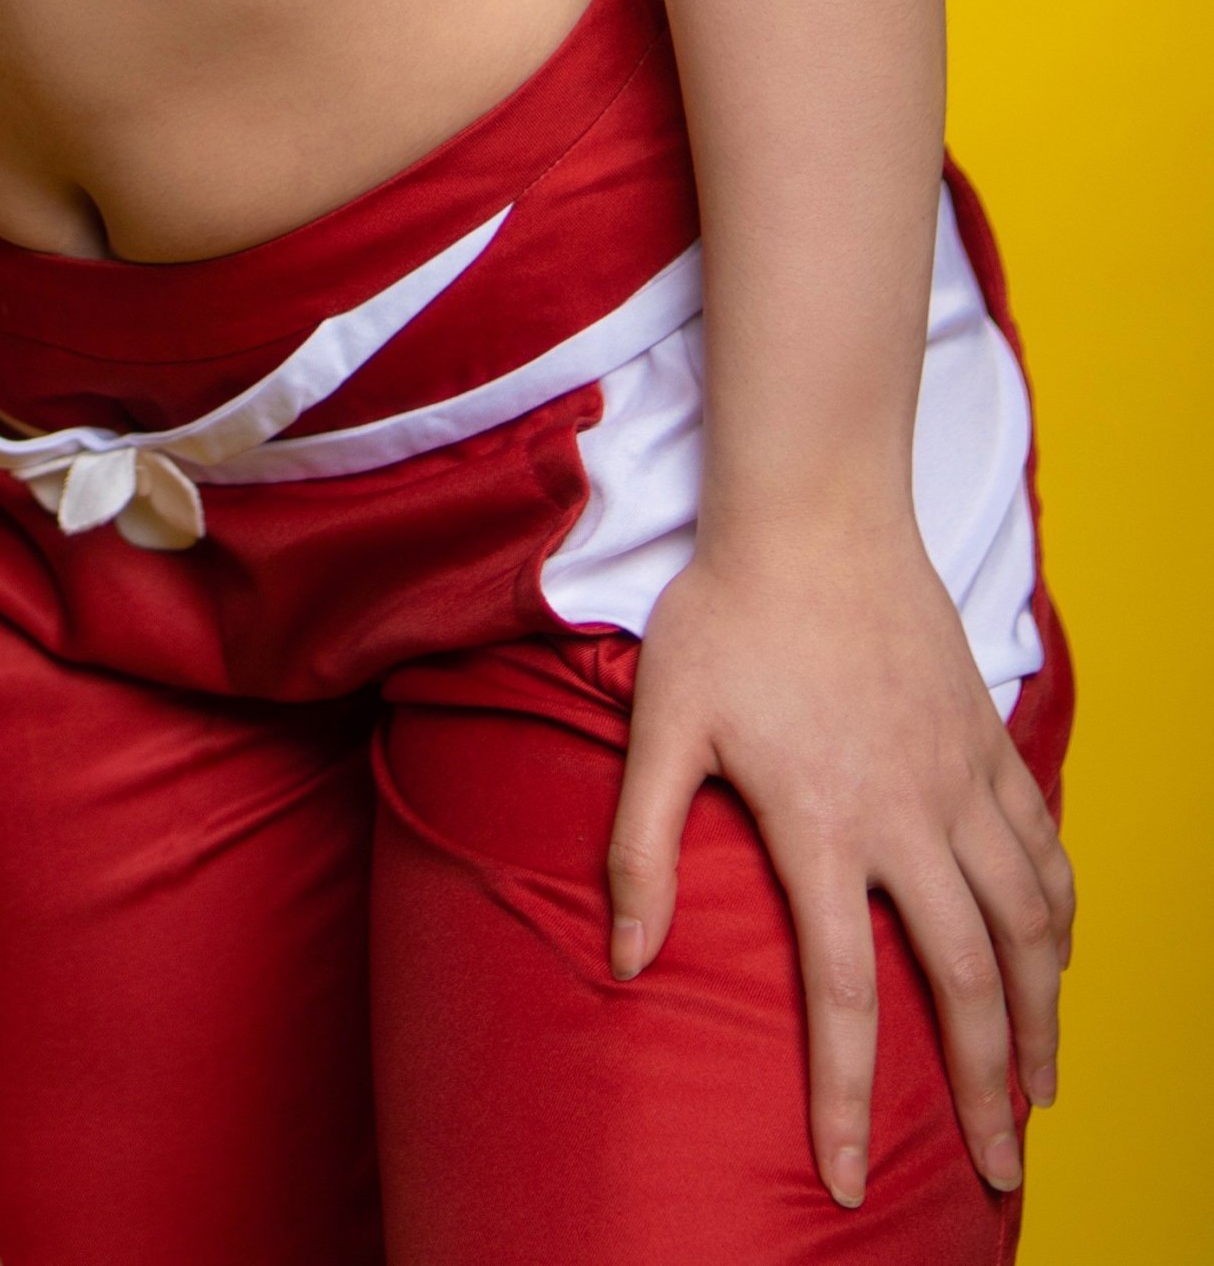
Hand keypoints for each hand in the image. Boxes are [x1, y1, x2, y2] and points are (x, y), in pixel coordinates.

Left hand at [606, 524, 1072, 1209]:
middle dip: (986, 1089)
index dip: (850, 1098)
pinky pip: (1043, 846)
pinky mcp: (988, 740)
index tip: (854, 1179)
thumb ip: (638, 845)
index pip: (843, 997)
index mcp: (823, 826)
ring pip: (1028, 925)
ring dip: (1044, 1018)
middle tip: (1001, 1172)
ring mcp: (959, 779)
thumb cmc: (728, 613)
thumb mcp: (659, 723)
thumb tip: (624, 957)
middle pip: (967, 981)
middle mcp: (908, 817)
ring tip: (1043, 1091)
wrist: (814, 508)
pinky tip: (1058, 956)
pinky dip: (1062, 916)